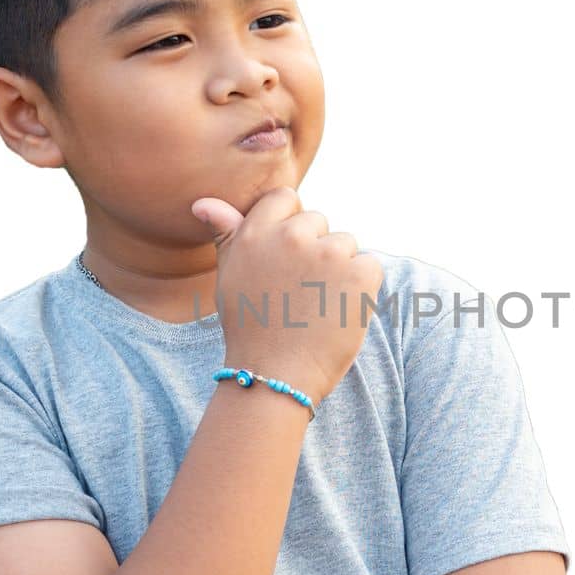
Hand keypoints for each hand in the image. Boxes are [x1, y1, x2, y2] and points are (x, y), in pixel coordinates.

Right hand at [192, 186, 383, 404]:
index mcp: (255, 232)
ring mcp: (327, 253)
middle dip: (315, 251)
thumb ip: (226, 234)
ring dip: (339, 269)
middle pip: (319, 221)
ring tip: (318, 306)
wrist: (275, 376)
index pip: (286, 198)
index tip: (288, 260)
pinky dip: (362, 288)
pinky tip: (340, 311)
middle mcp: (291, 236)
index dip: (291, 226)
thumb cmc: (251, 329)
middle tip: (300, 292)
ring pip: (346, 244)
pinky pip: (370, 265)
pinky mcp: (359, 273)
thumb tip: (204, 203)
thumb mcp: (230, 277)